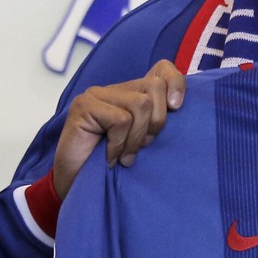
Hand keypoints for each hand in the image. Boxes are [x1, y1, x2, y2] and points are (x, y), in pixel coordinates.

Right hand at [52, 60, 186, 198]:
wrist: (79, 188)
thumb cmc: (114, 166)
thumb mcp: (145, 142)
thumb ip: (158, 121)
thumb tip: (178, 106)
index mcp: (133, 94)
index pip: (162, 69)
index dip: (176, 83)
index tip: (177, 107)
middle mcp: (116, 89)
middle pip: (155, 87)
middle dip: (156, 122)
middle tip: (142, 146)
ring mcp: (97, 94)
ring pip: (140, 104)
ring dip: (136, 138)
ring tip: (124, 155)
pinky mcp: (84, 105)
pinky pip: (121, 120)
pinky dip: (119, 144)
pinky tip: (109, 157)